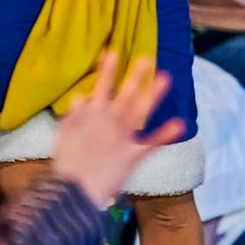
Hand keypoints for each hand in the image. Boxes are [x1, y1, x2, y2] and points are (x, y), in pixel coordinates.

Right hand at [52, 51, 184, 205]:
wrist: (74, 191)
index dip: (106, 70)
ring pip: (141, 111)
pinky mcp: (132, 155)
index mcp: (91, 116)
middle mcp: (109, 122)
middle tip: (147, 58)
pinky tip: (180, 124)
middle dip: (136, 76)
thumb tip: (80, 96)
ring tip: (166, 79)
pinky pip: (152, 143)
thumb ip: (73, 116)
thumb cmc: (66, 165)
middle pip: (125, 94)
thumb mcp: (63, 137)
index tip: (113, 52)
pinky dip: (166, 134)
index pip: (100, 88)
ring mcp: (123, 137)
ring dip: (154, 95)